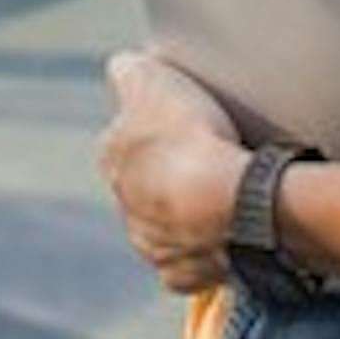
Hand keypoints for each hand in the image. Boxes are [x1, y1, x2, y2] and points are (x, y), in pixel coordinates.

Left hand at [98, 50, 249, 295]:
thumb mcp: (151, 78)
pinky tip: (223, 233)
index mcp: (111, 157)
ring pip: (163, 223)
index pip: (124, 138)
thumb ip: (128, 70)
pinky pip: (189, 262)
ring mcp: (150, 241)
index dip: (155, 127)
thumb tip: (122, 66)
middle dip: (168, 173)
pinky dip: (203, 250)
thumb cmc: (189, 136)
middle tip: (205, 159)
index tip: (184, 123)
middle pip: (144, 183)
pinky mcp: (180, 272)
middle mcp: (123, 203)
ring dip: (184, 212)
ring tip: (220, 195)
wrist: (228, 203)